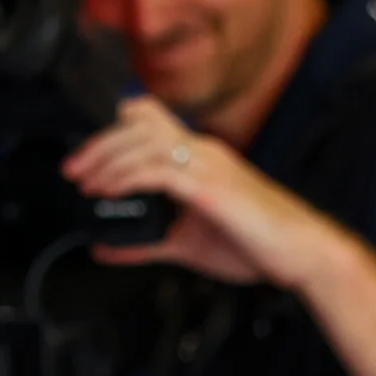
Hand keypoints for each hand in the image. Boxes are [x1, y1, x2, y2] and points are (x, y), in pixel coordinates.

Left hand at [62, 96, 354, 290]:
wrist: (303, 254)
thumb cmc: (257, 245)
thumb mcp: (187, 244)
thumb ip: (145, 243)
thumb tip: (106, 248)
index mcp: (201, 157)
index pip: (151, 121)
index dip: (114, 132)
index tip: (86, 162)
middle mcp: (203, 152)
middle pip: (139, 123)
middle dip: (98, 144)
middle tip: (72, 170)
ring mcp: (207, 165)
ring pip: (143, 142)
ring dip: (105, 159)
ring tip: (84, 182)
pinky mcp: (210, 187)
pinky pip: (156, 170)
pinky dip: (124, 178)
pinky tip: (107, 191)